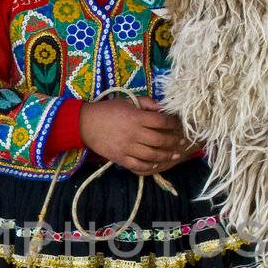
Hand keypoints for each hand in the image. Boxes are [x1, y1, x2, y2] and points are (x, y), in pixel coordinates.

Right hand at [78, 96, 198, 174]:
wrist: (85, 124)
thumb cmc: (108, 110)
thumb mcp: (128, 101)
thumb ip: (146, 103)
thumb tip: (163, 108)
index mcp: (136, 117)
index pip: (161, 121)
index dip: (173, 123)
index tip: (178, 124)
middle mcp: (133, 133)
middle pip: (160, 140)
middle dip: (174, 141)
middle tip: (182, 142)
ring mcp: (127, 148)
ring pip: (152, 155)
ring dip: (166, 155)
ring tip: (175, 155)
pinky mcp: (120, 158)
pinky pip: (139, 165)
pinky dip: (150, 166)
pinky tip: (157, 164)